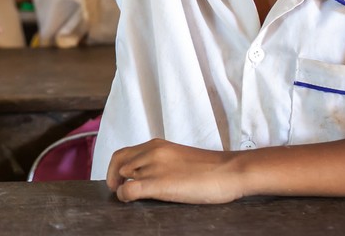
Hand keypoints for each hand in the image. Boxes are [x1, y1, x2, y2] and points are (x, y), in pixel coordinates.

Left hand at [106, 139, 243, 203]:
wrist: (231, 171)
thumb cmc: (211, 169)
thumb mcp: (180, 158)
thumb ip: (162, 161)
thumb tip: (147, 173)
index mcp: (157, 145)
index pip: (125, 153)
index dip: (116, 167)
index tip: (118, 178)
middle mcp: (152, 152)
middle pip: (118, 162)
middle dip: (113, 176)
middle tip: (116, 188)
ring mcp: (154, 167)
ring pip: (121, 175)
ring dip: (120, 186)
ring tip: (126, 196)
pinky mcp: (158, 184)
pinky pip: (129, 190)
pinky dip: (124, 196)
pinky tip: (130, 200)